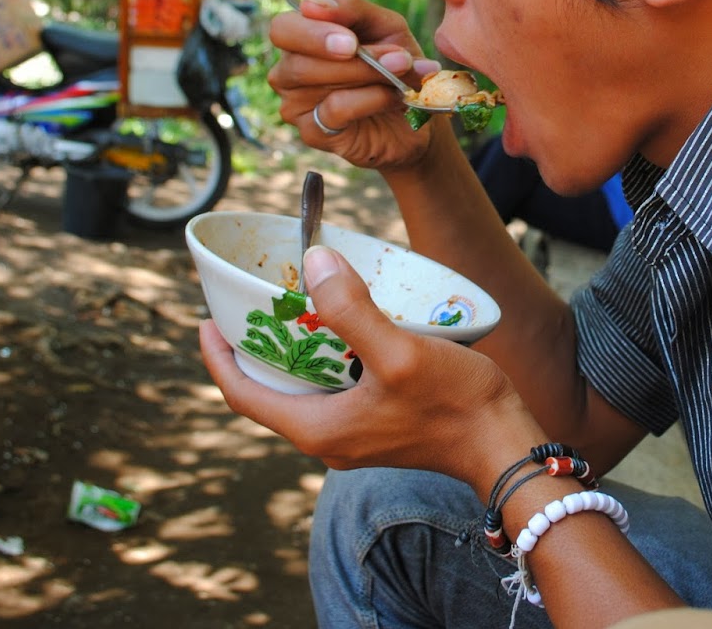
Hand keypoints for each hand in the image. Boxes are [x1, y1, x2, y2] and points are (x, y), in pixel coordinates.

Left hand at [200, 245, 542, 492]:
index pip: (243, 395)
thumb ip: (351, 310)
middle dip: (255, 350)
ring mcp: (355, 435)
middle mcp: (328, 438)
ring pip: (304, 390)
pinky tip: (345, 327)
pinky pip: (334, 390)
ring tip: (294, 308)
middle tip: (252, 305)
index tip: (207, 321)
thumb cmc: (455, 406)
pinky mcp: (379, 427)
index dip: (217, 358)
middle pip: (270, 392)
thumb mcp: (398, 352)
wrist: (505, 446)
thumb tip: (312, 264)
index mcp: (318, 428)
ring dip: (293, 353)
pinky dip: (327, 359)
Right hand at [268, 0, 442, 171]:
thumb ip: (351, 8)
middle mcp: (289, 70)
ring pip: (314, 80)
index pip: (284, 28)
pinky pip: (334, 108)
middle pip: (295, 57)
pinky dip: (370, 99)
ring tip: (403, 69)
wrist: (418, 112)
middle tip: (371, 51)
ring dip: (366, 71)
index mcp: (301, 39)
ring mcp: (296, 104)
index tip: (350, 37)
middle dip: (337, 50)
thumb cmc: (395, 63)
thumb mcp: (385, 26)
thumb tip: (310, 5)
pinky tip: (395, 96)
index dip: (312, 30)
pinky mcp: (312, 132)